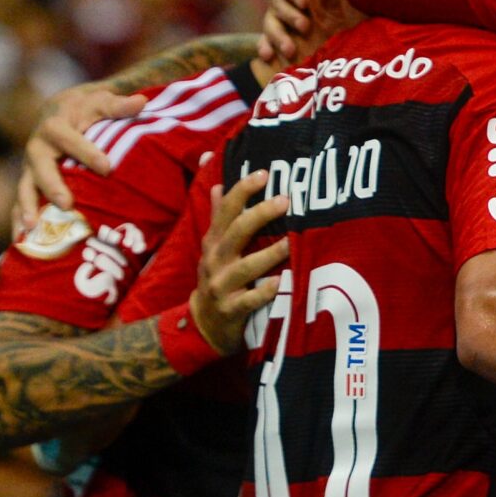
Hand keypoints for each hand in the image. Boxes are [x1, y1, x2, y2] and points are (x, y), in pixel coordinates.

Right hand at [14, 84, 146, 235]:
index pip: (69, 139)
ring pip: (25, 189)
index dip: (87, 152)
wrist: (59, 111)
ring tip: (32, 228)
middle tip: (68, 204)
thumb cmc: (86, 109)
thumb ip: (119, 105)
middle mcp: (37, 148)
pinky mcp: (29, 184)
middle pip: (41, 167)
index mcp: (54, 126)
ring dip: (27, 208)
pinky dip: (18, 222)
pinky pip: (20, 204)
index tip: (107, 168)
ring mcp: (29, 169)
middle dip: (53, 186)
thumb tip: (141, 101)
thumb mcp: (100, 102)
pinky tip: (21, 243)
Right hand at [190, 171, 291, 352]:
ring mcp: (221, 285)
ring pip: (246, 266)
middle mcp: (216, 260)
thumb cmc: (217, 277)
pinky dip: (264, 292)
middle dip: (260, 214)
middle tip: (285, 200)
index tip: (264, 173)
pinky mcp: (231, 310)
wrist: (204, 323)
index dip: (243, 190)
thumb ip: (218, 216)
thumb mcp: (213, 247)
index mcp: (214, 241)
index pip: (226, 210)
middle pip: (237, 232)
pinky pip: (249, 300)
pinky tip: (280, 283)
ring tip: (291, 242)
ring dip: (269, 254)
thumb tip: (217, 184)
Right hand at [251, 0, 317, 67]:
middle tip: (305, 23)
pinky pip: (271, 37)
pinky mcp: (290, 27)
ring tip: (291, 49)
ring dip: (277, 34)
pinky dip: (269, 48)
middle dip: (285, 12)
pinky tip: (270, 59)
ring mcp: (285, 5)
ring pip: (270, 20)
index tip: (304, 0)